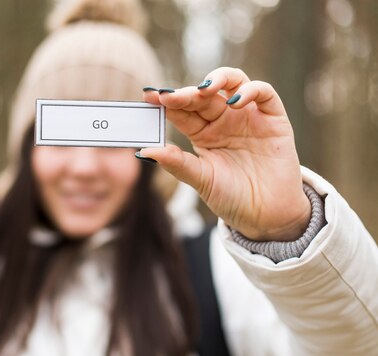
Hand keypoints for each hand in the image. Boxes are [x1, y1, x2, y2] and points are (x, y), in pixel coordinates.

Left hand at [141, 67, 310, 240]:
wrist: (265, 215)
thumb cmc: (231, 197)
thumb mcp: (200, 180)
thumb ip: (176, 163)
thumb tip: (144, 151)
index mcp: (202, 133)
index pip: (182, 110)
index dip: (166, 101)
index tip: (148, 96)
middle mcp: (224, 120)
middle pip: (203, 95)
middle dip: (185, 92)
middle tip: (168, 96)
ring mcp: (248, 116)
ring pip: (233, 82)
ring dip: (218, 79)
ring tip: (203, 89)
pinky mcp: (273, 119)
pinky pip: (264, 93)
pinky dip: (250, 91)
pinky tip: (234, 102)